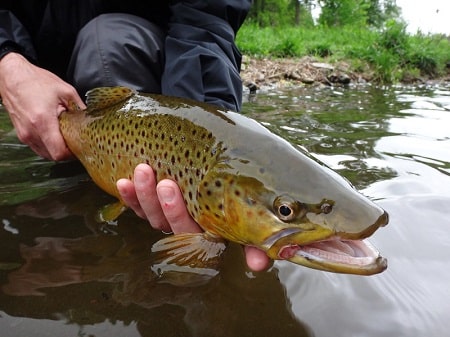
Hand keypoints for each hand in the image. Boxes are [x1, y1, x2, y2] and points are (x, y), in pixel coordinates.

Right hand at [0, 53, 85, 159]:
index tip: (79, 147)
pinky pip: (37, 147)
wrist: (13, 76)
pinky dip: (47, 145)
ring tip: (64, 135)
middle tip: (75, 141)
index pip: (58, 152)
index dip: (71, 154)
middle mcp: (31, 132)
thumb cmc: (36, 81)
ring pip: (44, 153)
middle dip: (66, 152)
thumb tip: (90, 120)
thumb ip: (79, 108)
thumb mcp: (65, 91)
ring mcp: (24, 134)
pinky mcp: (21, 134)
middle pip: (52, 156)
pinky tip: (54, 134)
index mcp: (43, 121)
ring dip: (56, 149)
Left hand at [117, 164, 270, 271]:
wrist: (223, 165)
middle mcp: (189, 228)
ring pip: (153, 216)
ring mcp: (169, 218)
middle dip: (164, 204)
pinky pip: (138, 209)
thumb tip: (259, 265)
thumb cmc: (239, 186)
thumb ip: (254, 238)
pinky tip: (123, 182)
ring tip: (142, 170)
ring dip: (144, 195)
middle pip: (170, 224)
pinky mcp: (155, 208)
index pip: (193, 231)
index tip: (171, 188)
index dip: (178, 213)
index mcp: (211, 230)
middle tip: (163, 181)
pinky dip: (130, 197)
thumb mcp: (250, 212)